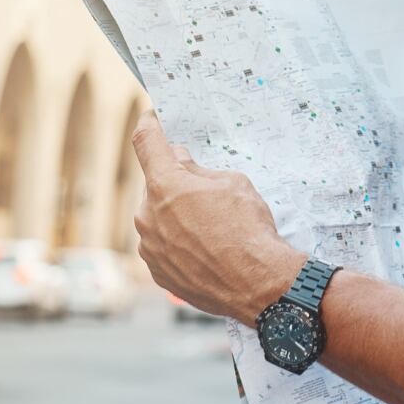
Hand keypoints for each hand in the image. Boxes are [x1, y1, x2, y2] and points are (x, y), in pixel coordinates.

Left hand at [130, 110, 301, 321]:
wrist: (258, 284)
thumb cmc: (249, 230)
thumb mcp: (232, 184)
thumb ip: (198, 171)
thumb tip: (180, 162)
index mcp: (166, 186)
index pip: (146, 142)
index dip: (148, 125)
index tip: (151, 119)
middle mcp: (148, 215)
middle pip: (155, 186)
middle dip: (174, 183)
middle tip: (204, 192)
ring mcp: (150, 247)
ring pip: (157, 218)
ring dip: (176, 216)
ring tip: (212, 228)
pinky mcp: (157, 271)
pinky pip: (162, 246)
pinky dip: (178, 242)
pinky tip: (206, 249)